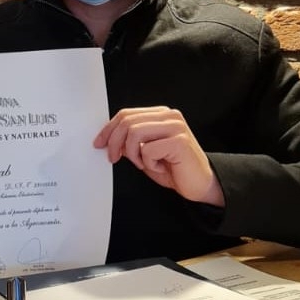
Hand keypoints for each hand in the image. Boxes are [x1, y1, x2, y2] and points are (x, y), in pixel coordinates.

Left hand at [93, 106, 223, 206]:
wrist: (199, 184)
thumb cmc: (174, 169)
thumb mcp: (145, 152)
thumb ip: (130, 141)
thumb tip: (107, 138)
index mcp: (161, 115)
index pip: (126, 114)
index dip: (109, 129)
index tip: (100, 143)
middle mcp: (169, 116)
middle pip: (127, 121)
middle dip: (115, 142)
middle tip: (115, 158)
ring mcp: (176, 127)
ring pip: (134, 132)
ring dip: (133, 153)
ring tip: (143, 164)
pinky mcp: (179, 141)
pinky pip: (148, 150)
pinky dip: (148, 163)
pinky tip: (159, 167)